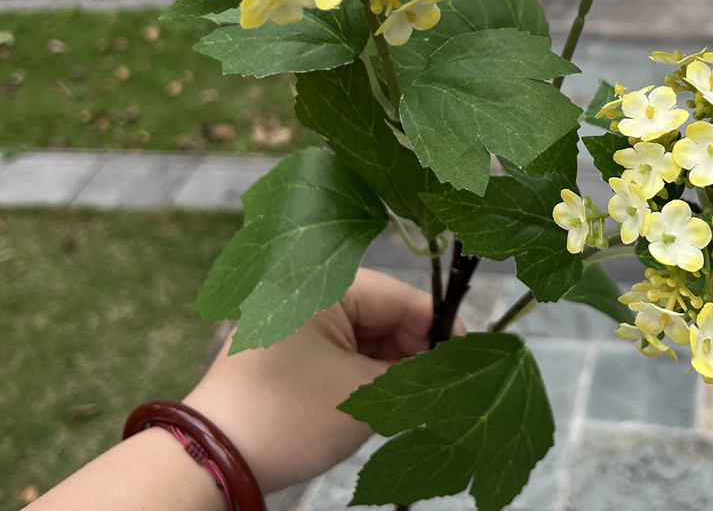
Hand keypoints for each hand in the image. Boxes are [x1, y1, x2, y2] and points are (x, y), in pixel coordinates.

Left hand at [183, 269, 435, 491]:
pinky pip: (339, 349)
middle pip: (382, 313)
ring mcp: (295, 320)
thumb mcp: (361, 395)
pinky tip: (385, 397)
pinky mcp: (286, 349)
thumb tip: (447, 364)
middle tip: (445, 383)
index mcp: (326, 286)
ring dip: (390, 363)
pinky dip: (364, 371)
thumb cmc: (288, 416)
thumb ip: (411, 373)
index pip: (401, 298)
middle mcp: (308, 292)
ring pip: (363, 334)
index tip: (468, 354)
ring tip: (418, 396)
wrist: (214, 458)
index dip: (439, 327)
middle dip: (414, 349)